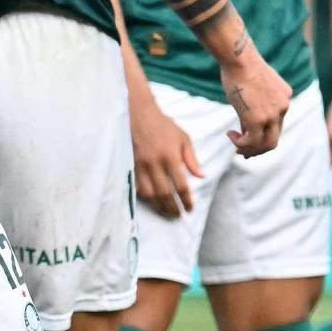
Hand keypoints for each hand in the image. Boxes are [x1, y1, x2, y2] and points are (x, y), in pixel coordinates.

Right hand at [131, 93, 201, 218]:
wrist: (137, 113)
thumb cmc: (163, 125)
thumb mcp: (183, 138)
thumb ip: (192, 159)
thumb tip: (202, 176)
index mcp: (171, 156)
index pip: (181, 186)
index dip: (186, 200)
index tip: (190, 209)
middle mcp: (155, 163)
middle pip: (164, 194)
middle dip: (172, 208)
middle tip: (178, 216)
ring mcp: (140, 165)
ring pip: (148, 194)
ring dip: (158, 207)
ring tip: (165, 213)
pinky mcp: (129, 165)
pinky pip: (136, 187)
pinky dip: (145, 198)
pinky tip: (151, 202)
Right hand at [219, 50, 290, 157]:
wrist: (240, 58)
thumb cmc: (241, 66)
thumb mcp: (254, 86)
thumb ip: (254, 105)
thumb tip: (244, 126)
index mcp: (284, 97)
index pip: (276, 123)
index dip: (261, 133)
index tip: (246, 136)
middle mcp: (283, 107)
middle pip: (274, 137)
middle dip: (258, 148)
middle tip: (243, 151)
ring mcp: (273, 114)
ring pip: (266, 144)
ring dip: (250, 150)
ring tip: (236, 148)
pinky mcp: (258, 119)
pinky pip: (252, 141)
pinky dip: (241, 144)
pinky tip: (231, 136)